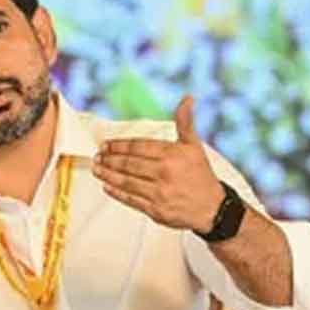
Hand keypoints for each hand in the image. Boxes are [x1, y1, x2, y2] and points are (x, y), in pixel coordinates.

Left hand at [93, 95, 224, 232]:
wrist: (212, 208)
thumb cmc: (200, 175)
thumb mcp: (194, 146)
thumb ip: (185, 122)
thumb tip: (187, 99)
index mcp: (172, 155)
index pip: (138, 147)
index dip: (119, 145)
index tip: (106, 145)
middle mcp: (165, 173)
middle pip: (129, 164)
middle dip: (109, 159)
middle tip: (98, 156)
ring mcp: (159, 193)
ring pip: (126, 182)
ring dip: (108, 175)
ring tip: (97, 169)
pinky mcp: (155, 210)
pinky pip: (130, 200)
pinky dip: (116, 193)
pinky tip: (106, 186)